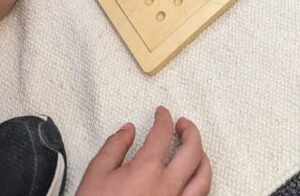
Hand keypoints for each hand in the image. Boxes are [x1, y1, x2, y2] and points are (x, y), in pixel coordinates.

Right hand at [76, 108, 210, 195]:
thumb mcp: (96, 174)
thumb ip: (114, 146)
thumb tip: (129, 129)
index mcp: (148, 170)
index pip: (163, 133)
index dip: (164, 117)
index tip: (162, 112)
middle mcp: (168, 187)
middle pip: (193, 150)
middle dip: (191, 130)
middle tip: (182, 124)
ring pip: (203, 178)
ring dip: (202, 158)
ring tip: (194, 150)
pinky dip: (199, 184)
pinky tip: (192, 179)